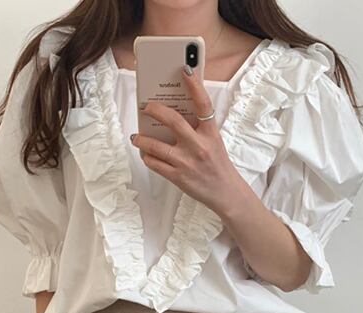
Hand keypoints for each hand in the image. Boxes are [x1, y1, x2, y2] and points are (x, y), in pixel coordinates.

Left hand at [129, 65, 243, 216]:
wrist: (225, 193)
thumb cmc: (218, 164)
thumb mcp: (214, 141)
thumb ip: (199, 127)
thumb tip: (175, 110)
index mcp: (211, 133)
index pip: (203, 104)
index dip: (194, 85)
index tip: (185, 70)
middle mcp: (199, 146)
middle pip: (173, 121)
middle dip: (154, 110)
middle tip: (144, 107)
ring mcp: (187, 162)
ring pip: (156, 146)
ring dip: (142, 139)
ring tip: (136, 136)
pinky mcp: (178, 177)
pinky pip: (155, 164)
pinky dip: (147, 157)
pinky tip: (145, 153)